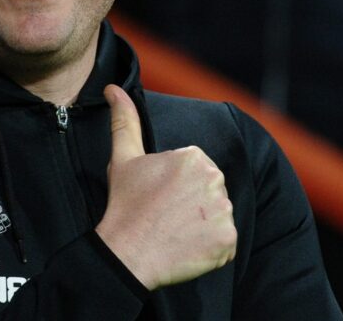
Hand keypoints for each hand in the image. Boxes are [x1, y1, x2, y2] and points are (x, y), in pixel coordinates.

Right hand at [95, 85, 236, 290]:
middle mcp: (214, 179)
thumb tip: (113, 88)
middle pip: (210, 190)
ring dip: (202, 224)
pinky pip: (225, 241)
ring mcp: (223, 211)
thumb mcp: (123, 158)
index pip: (196, 169)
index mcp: (193, 156)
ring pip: (218, 214)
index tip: (160, 197)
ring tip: (175, 231)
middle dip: (193, 202)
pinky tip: (186, 246)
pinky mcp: (228, 240)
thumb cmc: (125, 205)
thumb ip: (124, 120)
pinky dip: (210, 247)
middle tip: (166, 215)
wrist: (127, 254)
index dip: (177, 185)